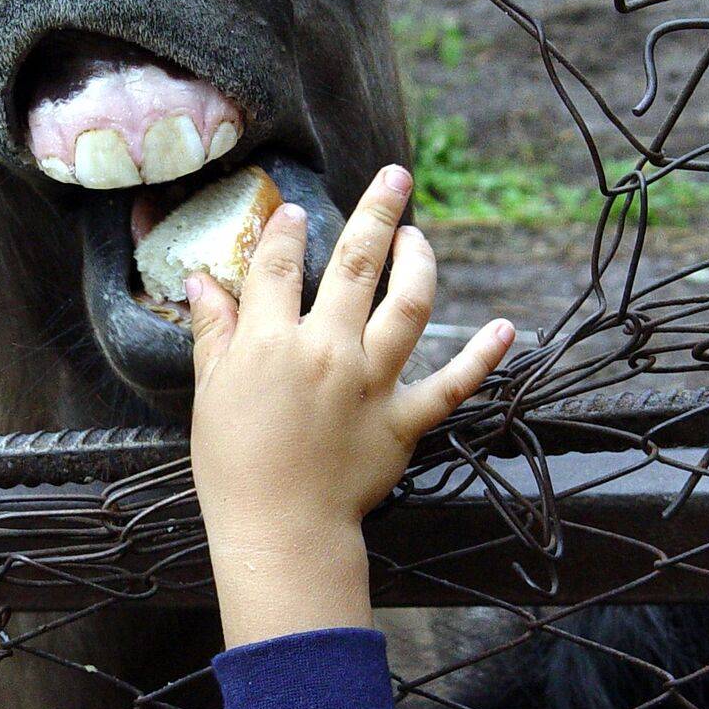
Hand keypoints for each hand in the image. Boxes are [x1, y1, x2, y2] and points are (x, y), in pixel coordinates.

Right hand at [185, 164, 514, 646]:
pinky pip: (453, 384)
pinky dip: (484, 356)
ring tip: (419, 236)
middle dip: (377, 212)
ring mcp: (372, 382)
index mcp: (272, 341)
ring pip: (408, 305)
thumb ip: (213, 332)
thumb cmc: (234, 465)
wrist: (280, 531)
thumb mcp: (210, 392)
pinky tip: (506, 328)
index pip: (278, 265)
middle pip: (356, 263)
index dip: (286, 231)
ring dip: (420, 262)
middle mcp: (328, 349)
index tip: (294, 213)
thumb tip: (202, 282)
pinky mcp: (405, 419)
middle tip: (395, 177)